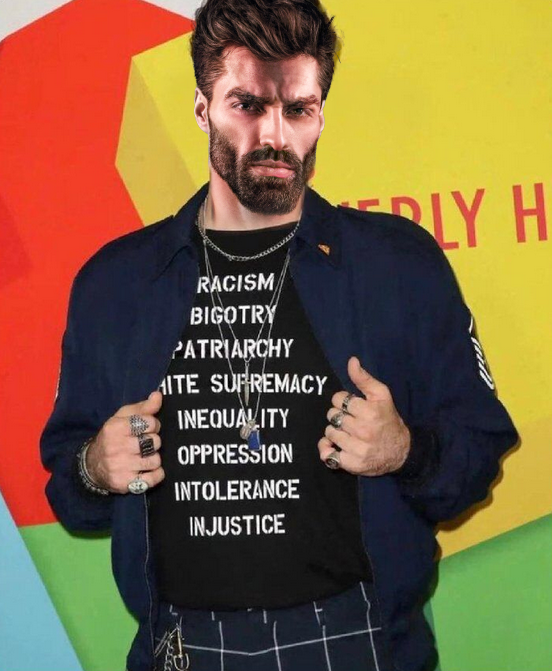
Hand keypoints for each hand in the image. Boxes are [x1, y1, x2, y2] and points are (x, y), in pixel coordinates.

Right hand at [85, 390, 164, 493]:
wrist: (92, 465)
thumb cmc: (113, 437)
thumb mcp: (123, 418)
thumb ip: (143, 407)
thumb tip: (158, 396)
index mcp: (115, 428)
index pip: (149, 422)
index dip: (153, 425)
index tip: (147, 428)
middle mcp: (116, 447)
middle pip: (154, 442)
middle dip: (153, 442)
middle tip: (144, 444)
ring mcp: (120, 467)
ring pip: (155, 460)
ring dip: (154, 459)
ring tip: (143, 457)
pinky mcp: (125, 484)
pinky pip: (153, 479)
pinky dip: (156, 475)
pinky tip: (148, 470)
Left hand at [318, 356, 410, 475]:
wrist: (401, 451)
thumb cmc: (388, 419)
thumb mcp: (381, 395)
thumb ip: (364, 378)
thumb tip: (351, 361)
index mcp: (370, 412)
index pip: (338, 399)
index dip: (343, 401)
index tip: (351, 406)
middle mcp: (363, 431)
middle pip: (332, 415)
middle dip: (339, 415)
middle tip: (350, 419)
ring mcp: (357, 449)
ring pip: (329, 432)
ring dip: (335, 431)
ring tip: (347, 432)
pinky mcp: (352, 464)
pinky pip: (327, 455)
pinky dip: (327, 450)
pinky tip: (335, 447)